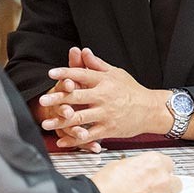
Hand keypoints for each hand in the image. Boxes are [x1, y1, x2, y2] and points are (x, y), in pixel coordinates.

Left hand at [37, 47, 169, 144]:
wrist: (151, 109)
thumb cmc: (132, 90)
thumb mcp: (116, 73)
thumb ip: (97, 65)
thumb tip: (83, 51)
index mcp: (104, 81)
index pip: (82, 74)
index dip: (66, 72)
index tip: (51, 74)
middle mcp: (103, 97)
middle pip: (77, 97)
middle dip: (58, 98)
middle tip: (42, 100)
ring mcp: (106, 114)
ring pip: (80, 118)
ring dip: (61, 121)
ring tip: (46, 123)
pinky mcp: (109, 129)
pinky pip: (89, 135)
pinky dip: (75, 139)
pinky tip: (62, 141)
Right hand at [90, 152, 180, 192]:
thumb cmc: (107, 187)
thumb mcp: (120, 164)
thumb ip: (137, 165)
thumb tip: (138, 169)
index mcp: (155, 163)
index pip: (168, 163)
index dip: (160, 169)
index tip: (156, 173)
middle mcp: (163, 179)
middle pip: (175, 181)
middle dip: (166, 184)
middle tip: (153, 187)